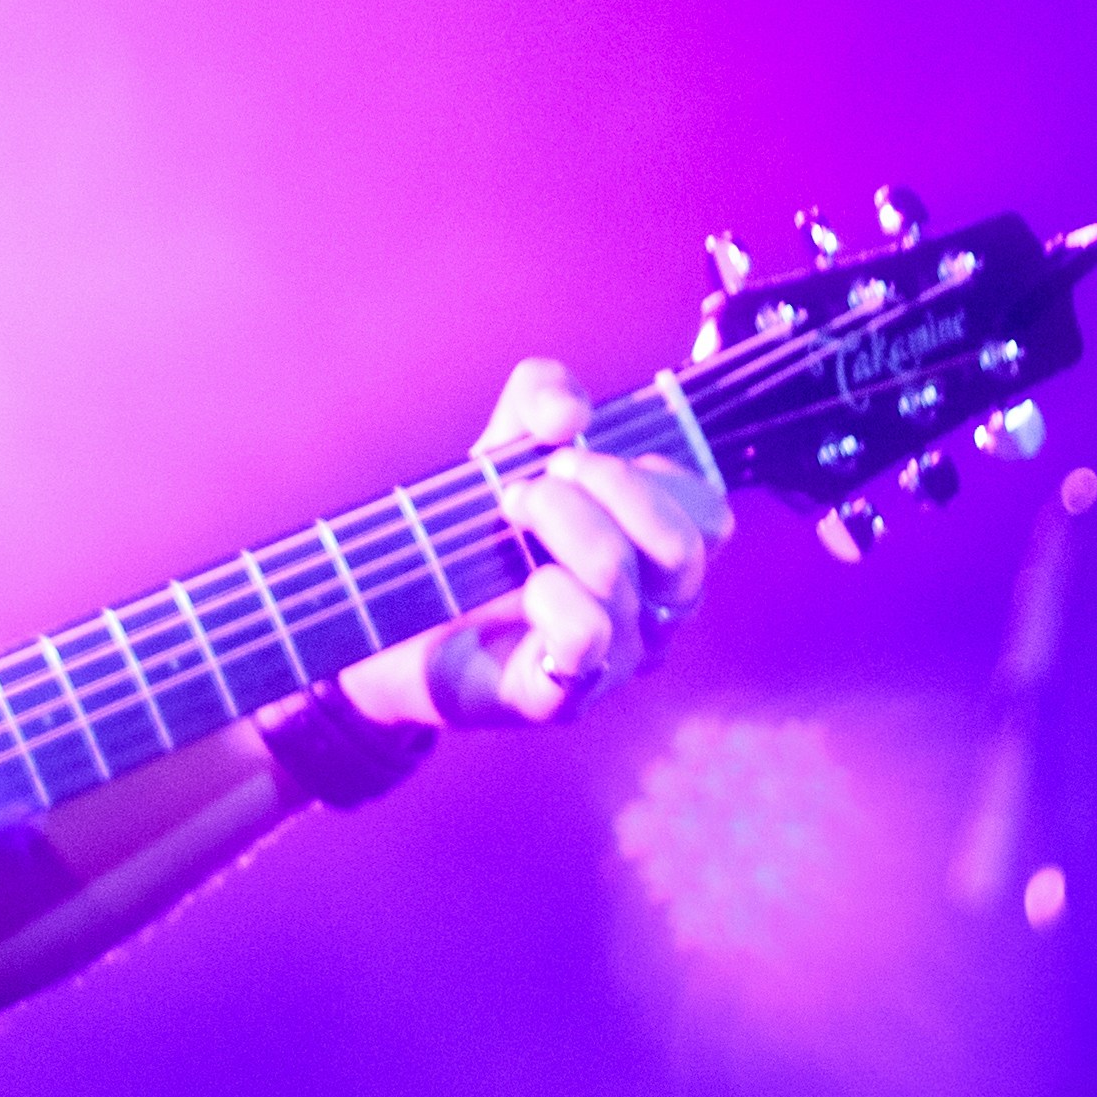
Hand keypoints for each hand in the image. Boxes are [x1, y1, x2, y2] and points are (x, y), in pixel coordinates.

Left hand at [339, 358, 729, 732]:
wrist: (389, 615)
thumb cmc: (469, 535)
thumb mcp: (505, 445)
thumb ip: (541, 399)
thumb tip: (570, 415)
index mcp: (652, 555)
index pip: (707, 516)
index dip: (652, 475)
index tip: (574, 454)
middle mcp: (650, 614)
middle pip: (684, 548)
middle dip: (613, 489)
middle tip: (539, 480)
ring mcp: (612, 663)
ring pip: (623, 582)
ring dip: (563, 525)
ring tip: (507, 511)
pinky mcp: (559, 698)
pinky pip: (587, 640)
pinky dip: (555, 597)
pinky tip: (525, 588)